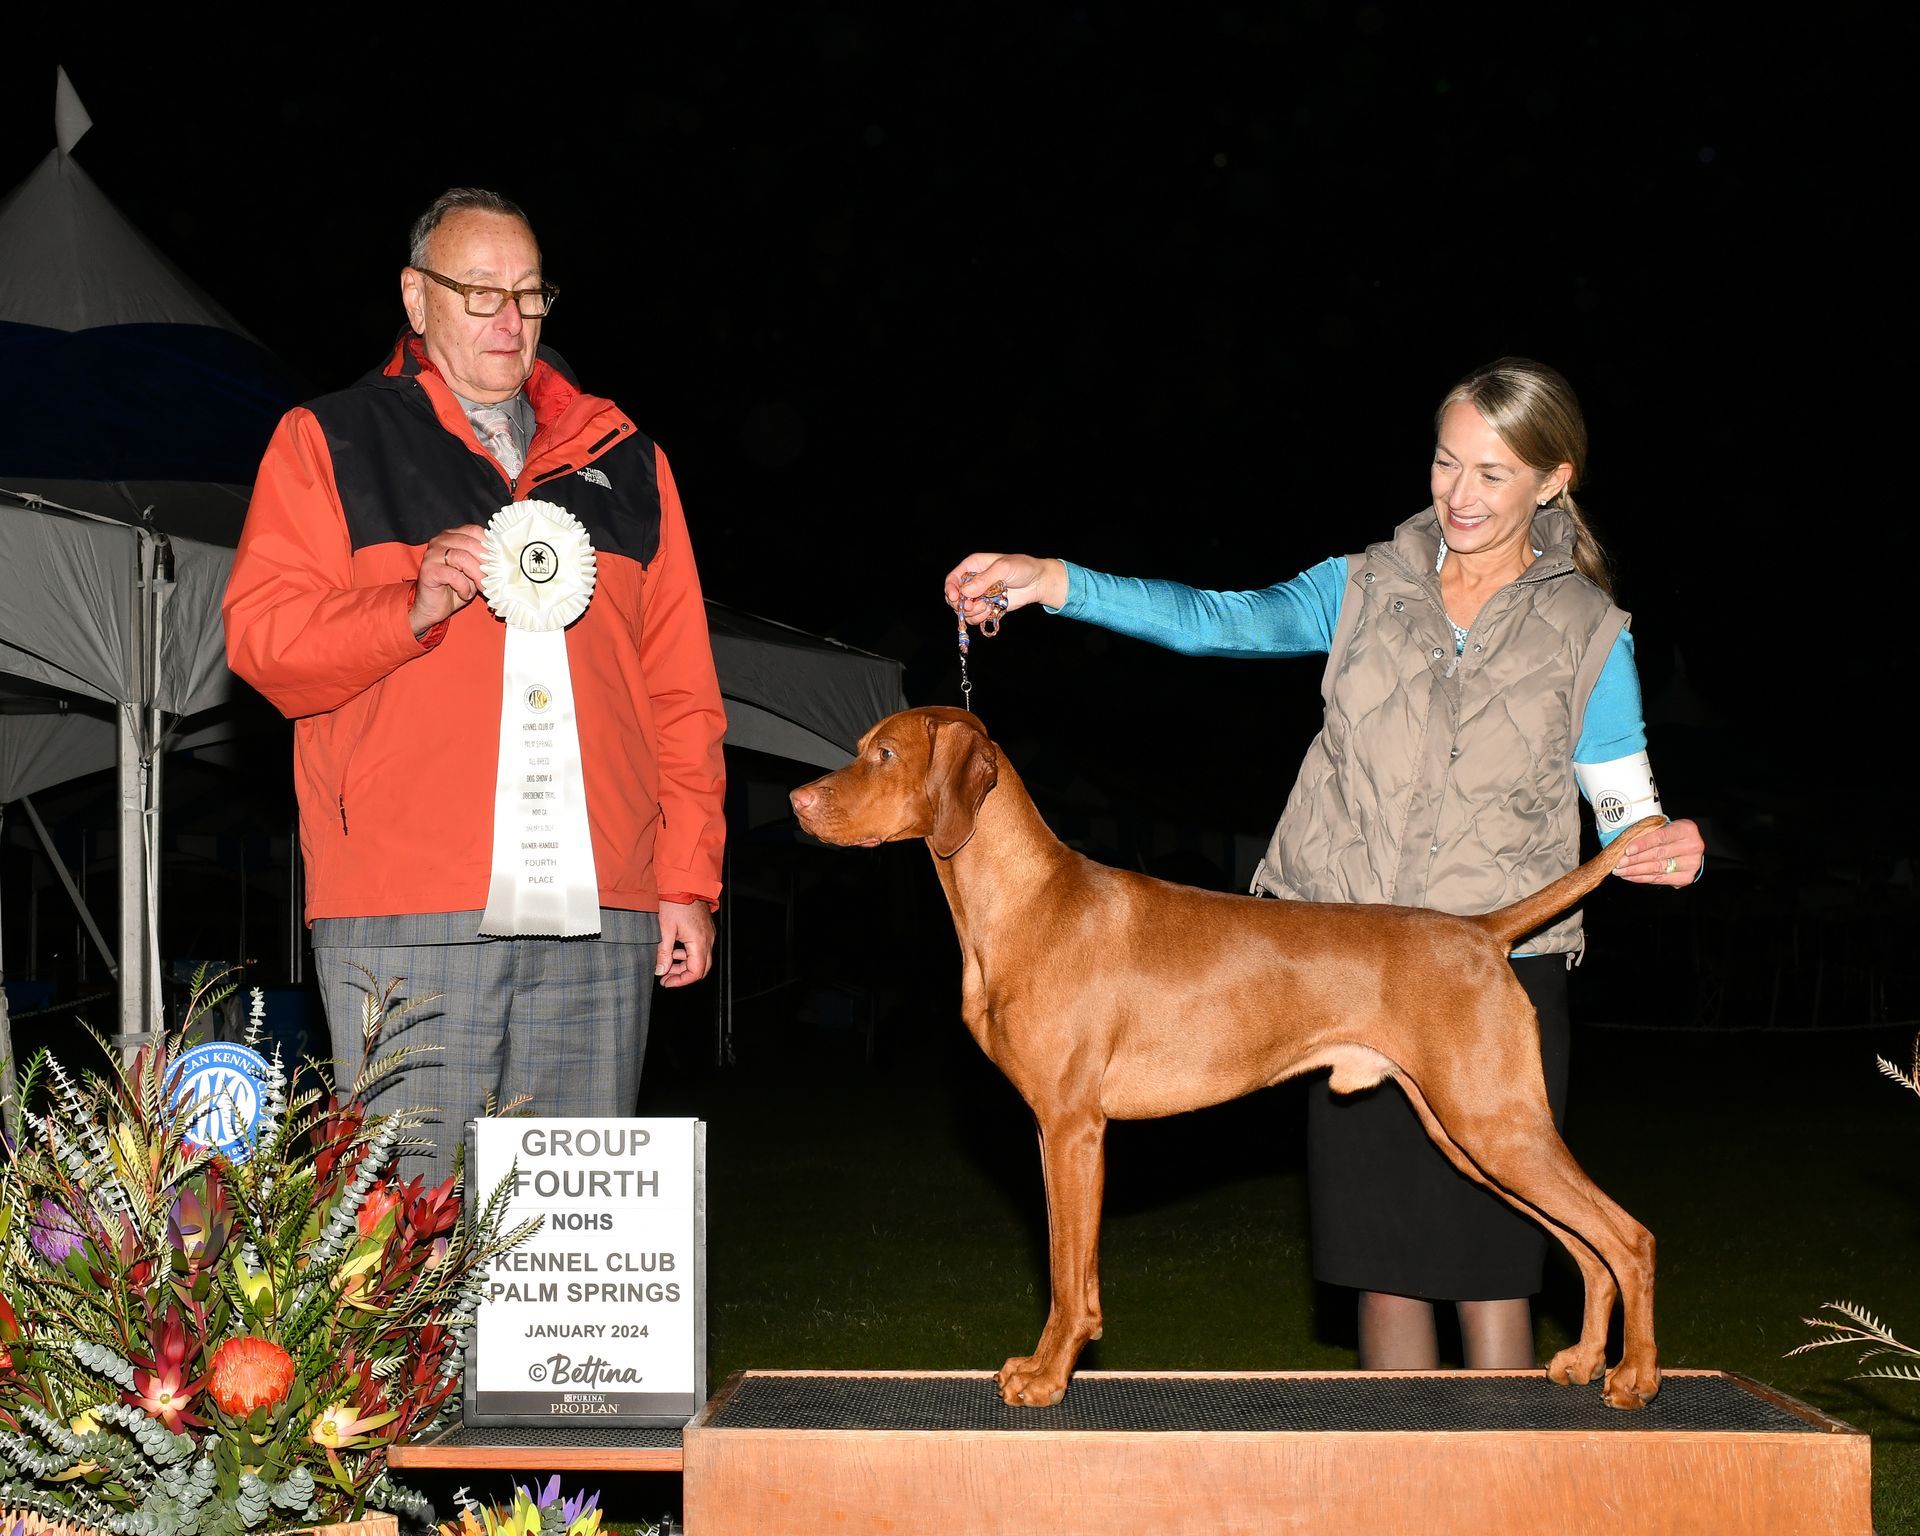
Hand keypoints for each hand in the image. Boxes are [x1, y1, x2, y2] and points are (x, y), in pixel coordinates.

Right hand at [409, 525, 490, 636]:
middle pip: (470, 543)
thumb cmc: (456, 587)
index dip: (490, 546)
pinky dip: (463, 586)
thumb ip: (483, 560)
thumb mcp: (474, 570)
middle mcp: (440, 541)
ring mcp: (432, 554)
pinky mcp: (428, 570)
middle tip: (494, 579)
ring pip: (462, 557)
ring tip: (481, 588)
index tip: (500, 562)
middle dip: (486, 563)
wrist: (434, 606)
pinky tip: (465, 594)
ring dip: (476, 575)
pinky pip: (452, 575)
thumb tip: (503, 559)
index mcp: (452, 536)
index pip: (475, 531)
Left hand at [655, 899, 715, 986]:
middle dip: (683, 975)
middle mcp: (708, 940)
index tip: (666, 982)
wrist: (685, 884)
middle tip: (666, 978)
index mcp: (699, 942)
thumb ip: (664, 953)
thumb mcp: (665, 930)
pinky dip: (688, 954)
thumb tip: (661, 971)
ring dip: (684, 965)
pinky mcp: (706, 931)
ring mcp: (709, 935)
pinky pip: (700, 949)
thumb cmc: (675, 904)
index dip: (681, 981)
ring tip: (666, 964)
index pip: (696, 972)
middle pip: (701, 969)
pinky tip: (674, 951)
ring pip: (700, 959)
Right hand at [943, 554, 1067, 627]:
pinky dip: (978, 618)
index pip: (953, 578)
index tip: (954, 597)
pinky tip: (989, 611)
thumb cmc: (1022, 568)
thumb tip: (966, 591)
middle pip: (954, 597)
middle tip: (970, 606)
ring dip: (971, 612)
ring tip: (986, 607)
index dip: (950, 588)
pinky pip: (975, 617)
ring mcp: (979, 596)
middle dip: (959, 604)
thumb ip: (984, 579)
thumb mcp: (1003, 568)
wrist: (1037, 582)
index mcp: (973, 566)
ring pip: (963, 609)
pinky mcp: (987, 607)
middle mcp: (973, 581)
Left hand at [1611, 817, 1705, 886]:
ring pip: (1657, 868)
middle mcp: (1692, 847)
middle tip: (1618, 863)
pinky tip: (1631, 876)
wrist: (1691, 846)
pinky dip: (1642, 878)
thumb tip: (1623, 842)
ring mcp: (1691, 864)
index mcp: (1686, 830)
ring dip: (1635, 871)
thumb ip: (1648, 832)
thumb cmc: (1672, 834)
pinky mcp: (1686, 877)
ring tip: (1620, 871)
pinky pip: (1660, 879)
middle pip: (1657, 854)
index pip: (1660, 837)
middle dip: (1634, 860)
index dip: (1642, 844)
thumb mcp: (1664, 826)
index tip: (1627, 850)